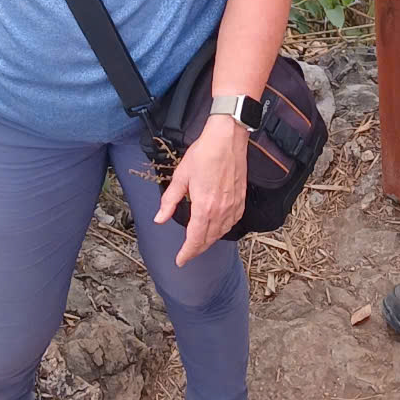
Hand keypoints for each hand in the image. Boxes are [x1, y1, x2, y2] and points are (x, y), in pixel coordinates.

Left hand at [153, 114, 248, 264]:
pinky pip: (232, 222)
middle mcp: (220, 210)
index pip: (194, 239)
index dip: (186, 253)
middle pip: (208, 239)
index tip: (180, 260)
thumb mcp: (180, 176)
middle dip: (196, 250)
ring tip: (199, 243)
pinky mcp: (241, 199)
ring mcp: (233, 205)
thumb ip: (170, 201)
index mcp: (204, 207)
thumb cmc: (204, 154)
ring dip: (209, 241)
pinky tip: (218, 228)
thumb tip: (159, 219)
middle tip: (187, 254)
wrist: (227, 139)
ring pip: (221, 232)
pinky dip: (223, 229)